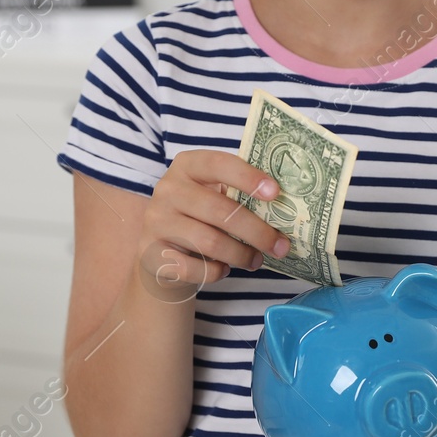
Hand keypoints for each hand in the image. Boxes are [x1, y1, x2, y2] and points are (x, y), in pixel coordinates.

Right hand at [139, 150, 291, 286]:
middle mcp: (168, 189)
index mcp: (188, 165)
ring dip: (242, 254)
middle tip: (281, 246)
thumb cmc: (201, 218)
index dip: (248, 177)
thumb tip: (286, 208)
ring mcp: (156, 221)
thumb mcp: (214, 196)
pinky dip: (217, 272)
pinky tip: (225, 269)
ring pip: (210, 242)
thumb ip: (239, 194)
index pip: (219, 164)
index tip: (276, 193)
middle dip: (257, 231)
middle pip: (220, 210)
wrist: (160, 252)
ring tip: (257, 260)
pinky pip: (196, 268)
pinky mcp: (151, 253)